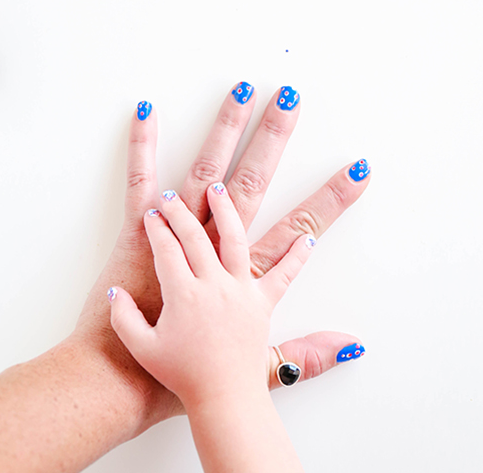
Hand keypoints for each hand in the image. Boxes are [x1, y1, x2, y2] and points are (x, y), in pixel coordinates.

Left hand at [71, 83, 370, 436]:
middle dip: (274, 140)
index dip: (330, 203)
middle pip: (256, 186)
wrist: (129, 387)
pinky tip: (148, 112)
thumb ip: (306, 354)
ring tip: (239, 94)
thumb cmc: (191, 381)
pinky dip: (143, 147)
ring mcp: (182, 240)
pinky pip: (141, 183)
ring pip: (206, 177)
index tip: (353, 173)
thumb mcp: (260, 369)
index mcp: (248, 280)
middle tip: (291, 102)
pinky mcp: (140, 237)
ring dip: (224, 132)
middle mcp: (220, 251)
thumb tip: (352, 347)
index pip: (300, 231)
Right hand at [109, 184, 314, 403]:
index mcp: (183, 294)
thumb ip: (123, 318)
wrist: (223, 398)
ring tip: (219, 189)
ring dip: (226, 210)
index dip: (156, 228)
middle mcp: (214, 285)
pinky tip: (308, 238)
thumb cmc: (183, 377)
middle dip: (179, 213)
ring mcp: (241, 292)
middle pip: (195, 236)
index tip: (151, 215)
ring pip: (235, 239)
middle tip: (171, 199)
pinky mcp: (262, 304)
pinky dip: (297, 256)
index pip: (166, 248)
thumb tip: (114, 293)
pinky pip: (284, 275)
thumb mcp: (142, 349)